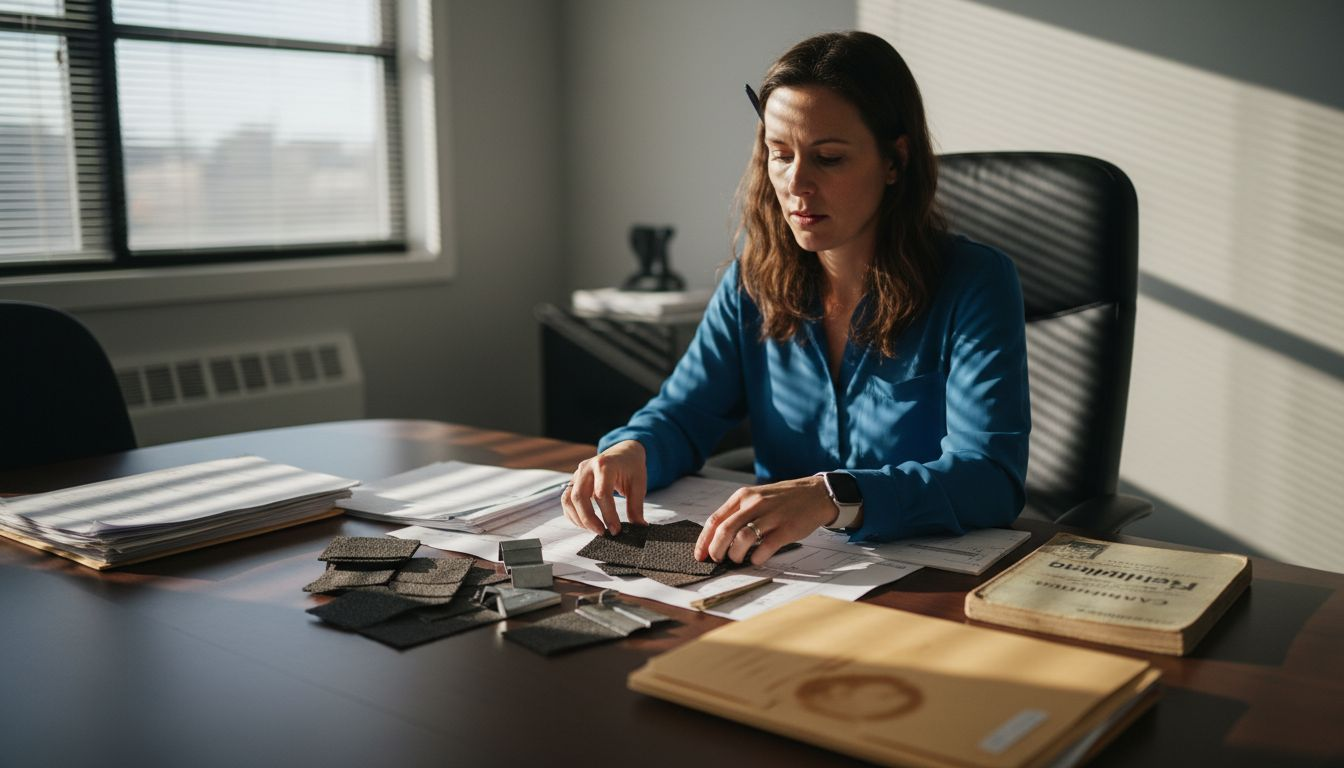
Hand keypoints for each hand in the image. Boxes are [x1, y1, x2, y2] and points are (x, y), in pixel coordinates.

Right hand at [561, 440, 647, 534]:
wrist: (624, 452)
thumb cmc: (631, 466)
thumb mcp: (638, 484)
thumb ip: (636, 506)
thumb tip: (638, 527)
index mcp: (605, 465)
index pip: (602, 493)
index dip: (608, 515)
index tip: (615, 530)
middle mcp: (587, 468)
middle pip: (579, 497)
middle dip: (589, 519)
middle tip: (603, 533)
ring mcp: (577, 474)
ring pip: (568, 499)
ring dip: (578, 518)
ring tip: (594, 529)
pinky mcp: (574, 481)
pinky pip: (566, 500)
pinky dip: (573, 515)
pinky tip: (585, 524)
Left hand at [694, 475, 835, 565]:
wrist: (815, 494)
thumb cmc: (782, 499)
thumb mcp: (756, 497)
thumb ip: (738, 513)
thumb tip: (717, 538)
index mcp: (743, 496)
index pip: (715, 519)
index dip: (704, 540)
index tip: (700, 554)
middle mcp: (755, 504)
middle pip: (725, 530)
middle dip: (716, 550)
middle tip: (717, 560)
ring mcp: (771, 516)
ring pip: (743, 539)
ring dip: (735, 555)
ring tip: (737, 559)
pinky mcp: (786, 528)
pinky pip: (766, 547)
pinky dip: (757, 557)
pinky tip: (757, 559)